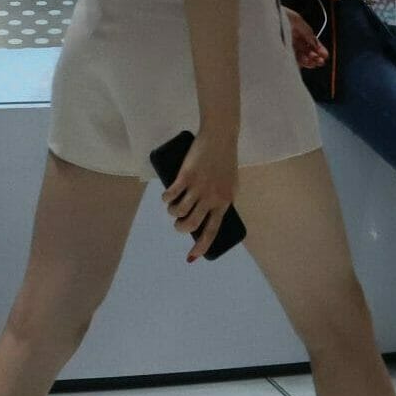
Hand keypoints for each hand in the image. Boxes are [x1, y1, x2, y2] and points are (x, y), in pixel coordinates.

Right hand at [162, 129, 238, 261]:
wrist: (220, 137)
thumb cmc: (225, 161)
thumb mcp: (230, 185)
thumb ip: (221, 199)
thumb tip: (209, 214)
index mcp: (224, 202)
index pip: (211, 231)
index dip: (201, 247)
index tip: (191, 258)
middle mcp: (211, 198)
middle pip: (190, 224)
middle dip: (179, 228)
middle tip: (177, 223)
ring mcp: (197, 187)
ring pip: (178, 211)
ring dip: (171, 213)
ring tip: (171, 208)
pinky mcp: (185, 176)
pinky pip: (171, 195)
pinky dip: (165, 199)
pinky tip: (165, 197)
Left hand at [283, 7, 329, 69]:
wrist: (260, 15)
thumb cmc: (277, 13)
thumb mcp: (296, 20)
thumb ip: (307, 31)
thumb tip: (316, 44)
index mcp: (296, 30)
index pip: (310, 42)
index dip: (318, 49)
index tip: (325, 55)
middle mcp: (290, 39)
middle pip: (306, 51)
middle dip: (315, 56)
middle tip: (320, 61)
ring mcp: (284, 45)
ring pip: (299, 57)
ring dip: (308, 61)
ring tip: (313, 62)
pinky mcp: (277, 51)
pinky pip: (289, 60)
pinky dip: (298, 63)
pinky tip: (304, 63)